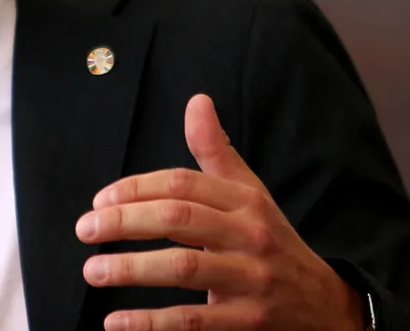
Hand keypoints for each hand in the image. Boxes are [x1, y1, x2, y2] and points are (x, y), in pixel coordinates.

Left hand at [75, 94, 362, 330]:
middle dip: (125, 222)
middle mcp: (250, 235)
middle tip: (85, 229)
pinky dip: (151, 322)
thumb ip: (215, 152)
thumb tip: (197, 101)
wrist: (325, 305)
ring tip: (93, 270)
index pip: (183, 183)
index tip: (100, 200)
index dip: (136, 188)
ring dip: (131, 269)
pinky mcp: (247, 322)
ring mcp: (251, 280)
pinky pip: (193, 320)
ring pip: (183, 269)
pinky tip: (115, 322)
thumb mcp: (250, 194)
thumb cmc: (270, 241)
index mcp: (245, 200)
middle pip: (179, 220)